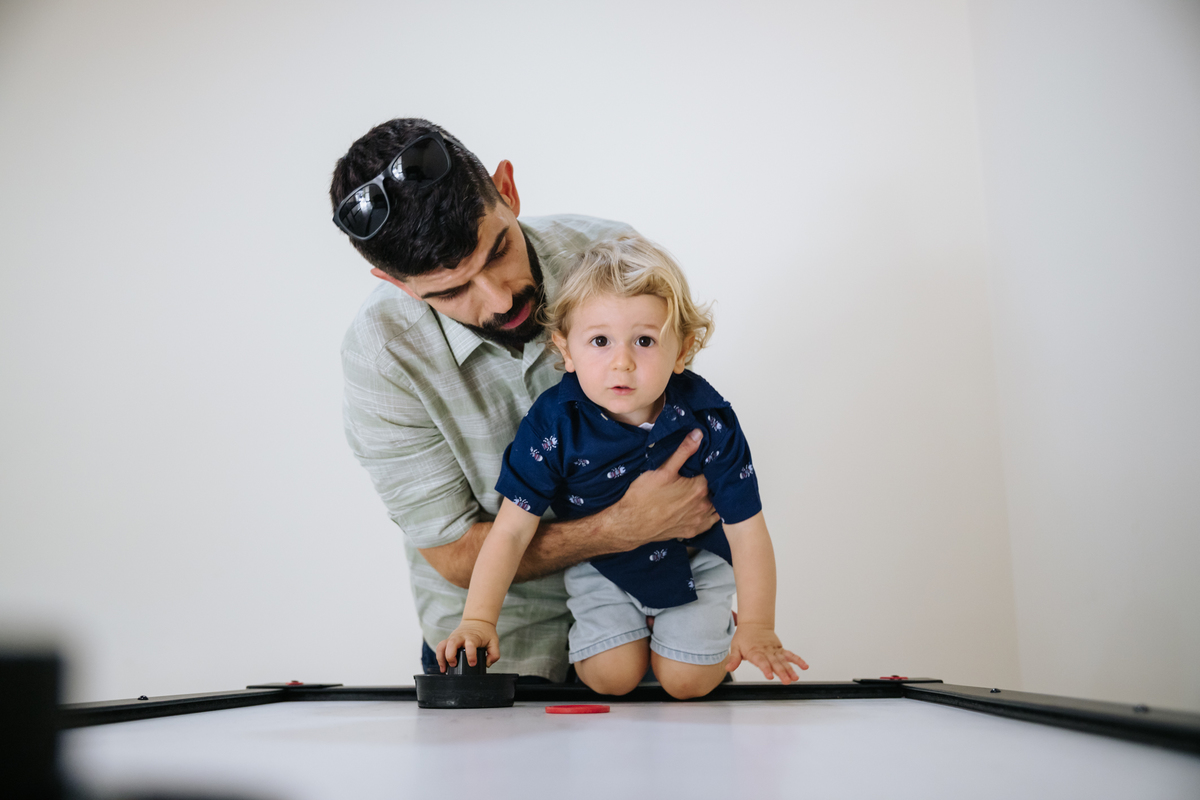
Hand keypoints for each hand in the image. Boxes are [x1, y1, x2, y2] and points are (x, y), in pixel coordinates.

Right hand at [436, 619, 499, 671]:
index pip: (470, 645)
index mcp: (472, 637)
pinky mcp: (448, 640)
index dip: (471, 655)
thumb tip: (487, 664)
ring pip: (442, 645)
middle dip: (450, 655)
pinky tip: (442, 667)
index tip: (472, 664)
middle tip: (454, 665)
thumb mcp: (494, 641)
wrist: (477, 621)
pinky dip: (439, 657)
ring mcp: (453, 638)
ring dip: (441, 657)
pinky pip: (440, 647)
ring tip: (444, 669)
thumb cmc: (485, 633)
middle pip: (452, 644)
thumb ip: (494, 654)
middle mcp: (461, 637)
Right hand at [605, 429, 719, 549]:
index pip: (715, 471)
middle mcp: (704, 505)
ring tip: (705, 489)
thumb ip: (683, 451)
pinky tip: (702, 507)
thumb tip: (699, 434)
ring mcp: (699, 520)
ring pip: (716, 506)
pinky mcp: (692, 531)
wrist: (630, 525)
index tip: (706, 460)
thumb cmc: (643, 496)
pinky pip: (710, 522)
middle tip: (704, 473)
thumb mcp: (662, 469)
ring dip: (714, 497)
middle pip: (717, 489)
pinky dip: (710, 514)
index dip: (711, 464)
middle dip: (713, 480)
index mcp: (700, 488)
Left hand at [726, 624, 807, 683]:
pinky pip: (790, 655)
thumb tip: (728, 668)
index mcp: (755, 652)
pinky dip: (798, 660)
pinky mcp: (780, 650)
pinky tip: (804, 666)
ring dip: (790, 669)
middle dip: (782, 672)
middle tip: (787, 681)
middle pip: (775, 663)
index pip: (761, 661)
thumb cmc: (744, 637)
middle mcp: (766, 652)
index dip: (766, 669)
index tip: (770, 676)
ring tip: (796, 678)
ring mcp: (774, 651)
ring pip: (784, 660)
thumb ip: (734, 659)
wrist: (754, 624)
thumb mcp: (735, 647)